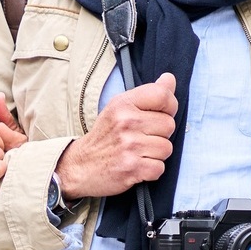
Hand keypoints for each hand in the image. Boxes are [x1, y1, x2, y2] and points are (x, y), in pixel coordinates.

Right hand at [54, 73, 177, 199]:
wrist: (80, 166)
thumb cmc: (104, 137)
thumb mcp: (120, 108)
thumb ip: (147, 94)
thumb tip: (169, 79)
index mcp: (123, 104)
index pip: (162, 95)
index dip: (170, 106)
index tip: (162, 113)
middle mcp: (126, 122)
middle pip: (169, 125)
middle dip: (161, 134)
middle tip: (142, 138)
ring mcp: (130, 146)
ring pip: (166, 148)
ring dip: (156, 154)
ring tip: (138, 153)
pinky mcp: (133, 168)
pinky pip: (160, 168)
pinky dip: (151, 170)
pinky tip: (137, 165)